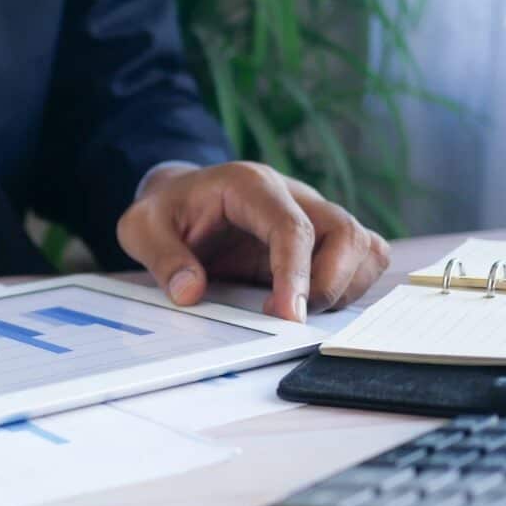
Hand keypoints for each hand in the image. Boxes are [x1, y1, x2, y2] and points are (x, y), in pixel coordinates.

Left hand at [116, 162, 389, 321]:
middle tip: (288, 319)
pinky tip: (313, 303)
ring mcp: (314, 214)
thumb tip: (190, 292)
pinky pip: (363, 257)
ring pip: (363, 246)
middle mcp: (293, 195)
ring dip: (344, 287)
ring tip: (298, 311)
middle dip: (328, 284)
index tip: (288, 316)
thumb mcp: (141, 229)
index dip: (296, 273)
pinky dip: (351, 285)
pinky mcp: (322, 238)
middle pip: (345, 233)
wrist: (179, 199)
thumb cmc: (166, 213)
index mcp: (251, 186)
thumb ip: (163, 258)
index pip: (292, 227)